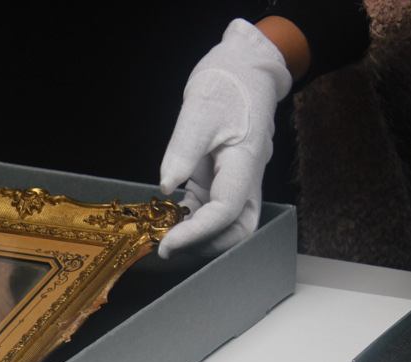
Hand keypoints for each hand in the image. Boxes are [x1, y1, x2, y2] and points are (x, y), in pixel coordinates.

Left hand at [158, 19, 291, 257]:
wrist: (244, 67)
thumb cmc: (227, 83)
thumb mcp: (199, 111)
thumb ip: (182, 151)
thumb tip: (167, 185)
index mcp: (245, 163)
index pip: (226, 212)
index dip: (198, 233)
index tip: (168, 243)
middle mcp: (245, 178)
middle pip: (237, 230)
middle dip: (206, 244)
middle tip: (168, 244)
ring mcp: (235, 181)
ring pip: (226, 225)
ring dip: (198, 235)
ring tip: (165, 233)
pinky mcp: (221, 179)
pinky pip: (211, 211)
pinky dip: (192, 221)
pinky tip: (170, 219)